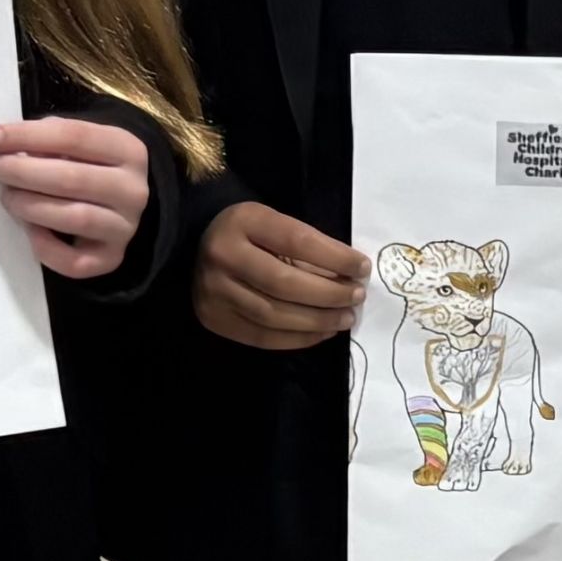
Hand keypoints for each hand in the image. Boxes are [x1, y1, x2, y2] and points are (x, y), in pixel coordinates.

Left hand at [0, 116, 148, 279]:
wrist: (118, 202)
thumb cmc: (88, 165)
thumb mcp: (76, 143)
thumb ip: (47, 140)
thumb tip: (2, 145)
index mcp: (128, 150)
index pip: (75, 137)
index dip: (29, 136)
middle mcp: (133, 190)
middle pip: (73, 178)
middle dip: (24, 172)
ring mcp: (125, 227)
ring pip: (76, 218)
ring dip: (32, 206)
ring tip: (7, 197)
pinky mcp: (111, 258)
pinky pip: (75, 262)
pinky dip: (46, 248)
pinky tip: (29, 231)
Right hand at [193, 201, 369, 349]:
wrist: (199, 247)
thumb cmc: (250, 234)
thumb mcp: (274, 223)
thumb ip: (307, 246)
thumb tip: (351, 276)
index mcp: (243, 221)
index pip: (297, 241)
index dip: (335, 258)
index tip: (362, 268)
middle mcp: (222, 255)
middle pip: (284, 283)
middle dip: (328, 294)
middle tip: (356, 298)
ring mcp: (213, 291)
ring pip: (273, 315)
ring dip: (317, 321)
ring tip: (344, 319)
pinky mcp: (214, 319)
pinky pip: (262, 337)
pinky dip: (297, 338)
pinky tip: (321, 333)